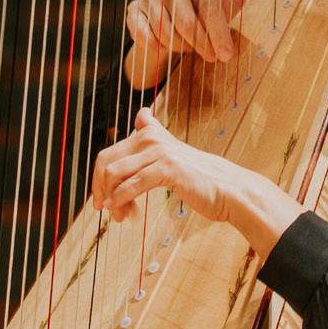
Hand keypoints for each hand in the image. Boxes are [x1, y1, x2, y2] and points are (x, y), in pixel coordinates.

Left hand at [91, 108, 303, 260]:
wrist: (228, 189)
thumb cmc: (198, 177)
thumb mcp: (173, 153)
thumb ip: (155, 134)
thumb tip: (141, 111)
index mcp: (149, 134)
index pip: (107, 154)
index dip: (99, 178)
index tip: (103, 197)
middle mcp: (150, 138)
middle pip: (104, 162)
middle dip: (99, 189)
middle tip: (106, 210)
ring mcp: (159, 152)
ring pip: (114, 173)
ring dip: (111, 198)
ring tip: (119, 216)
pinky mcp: (167, 168)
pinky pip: (132, 184)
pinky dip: (121, 200)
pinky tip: (122, 212)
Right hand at [124, 0, 264, 89]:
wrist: (181, 25)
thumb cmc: (211, 10)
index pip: (208, 8)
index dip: (218, 34)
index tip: (227, 54)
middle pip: (187, 22)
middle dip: (202, 44)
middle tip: (213, 58)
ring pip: (166, 32)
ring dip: (181, 47)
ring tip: (191, 49)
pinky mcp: (135, 10)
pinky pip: (144, 35)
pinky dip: (157, 46)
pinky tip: (166, 48)